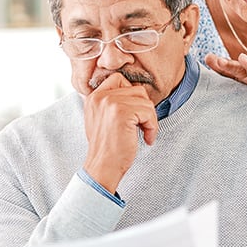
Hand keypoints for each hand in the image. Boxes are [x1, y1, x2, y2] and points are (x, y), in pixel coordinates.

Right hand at [81, 72, 157, 192]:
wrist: (102, 167)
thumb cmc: (107, 147)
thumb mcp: (102, 119)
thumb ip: (112, 103)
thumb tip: (136, 93)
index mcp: (94, 96)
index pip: (119, 79)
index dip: (132, 95)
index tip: (134, 115)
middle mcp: (100, 96)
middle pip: (136, 89)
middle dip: (144, 108)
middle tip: (141, 126)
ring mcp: (110, 102)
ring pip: (145, 100)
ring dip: (149, 118)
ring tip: (144, 133)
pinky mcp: (122, 112)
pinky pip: (148, 111)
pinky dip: (152, 126)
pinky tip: (146, 138)